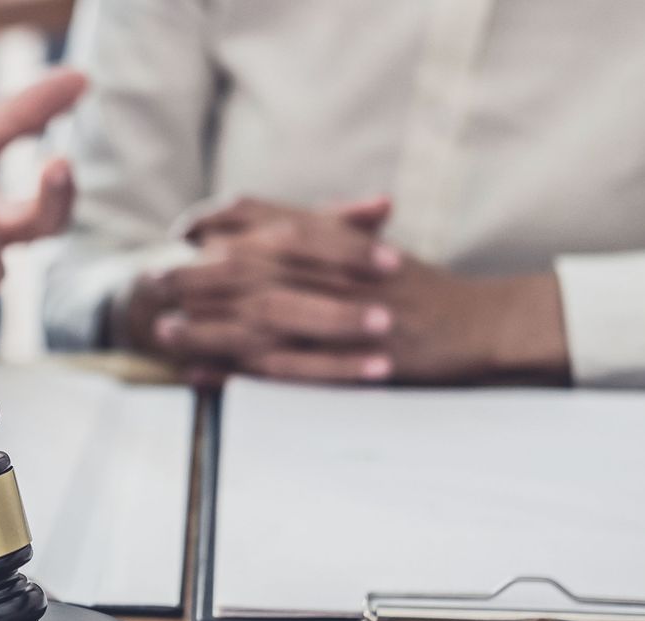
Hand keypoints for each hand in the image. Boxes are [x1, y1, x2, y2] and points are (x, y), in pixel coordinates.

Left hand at [138, 196, 568, 384]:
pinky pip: (284, 370)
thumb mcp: (382, 252)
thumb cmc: (437, 292)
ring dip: (207, 325)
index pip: (273, 219)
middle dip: (198, 274)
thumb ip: (334, 234)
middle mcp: (342, 273)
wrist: (489, 326)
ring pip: (261, 319)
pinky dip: (239, 374)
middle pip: (254, 267)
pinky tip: (204, 378)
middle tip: (155, 279)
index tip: (185, 228)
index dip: (222, 221)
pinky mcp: (351, 362)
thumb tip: (277, 227)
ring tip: (166, 332)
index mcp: (347, 240)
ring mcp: (346, 317)